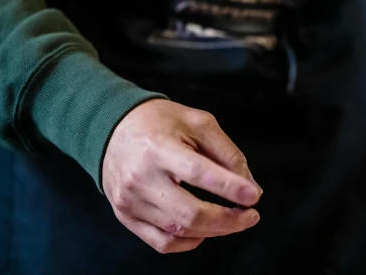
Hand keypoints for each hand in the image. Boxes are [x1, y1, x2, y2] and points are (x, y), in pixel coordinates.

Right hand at [102, 99, 261, 253]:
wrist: (112, 128)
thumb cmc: (160, 123)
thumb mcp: (198, 123)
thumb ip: (227, 153)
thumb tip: (250, 186)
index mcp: (158, 148)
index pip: (197, 173)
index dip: (229, 187)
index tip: (253, 195)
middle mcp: (140, 178)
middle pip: (190, 212)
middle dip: (228, 219)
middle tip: (251, 215)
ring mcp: (130, 201)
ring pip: (179, 230)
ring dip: (215, 230)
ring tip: (234, 220)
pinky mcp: (126, 216)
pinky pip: (162, 242)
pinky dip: (189, 242)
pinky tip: (205, 229)